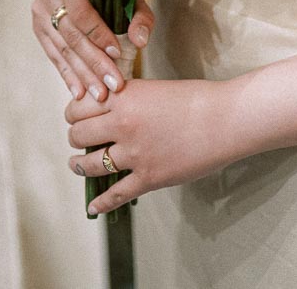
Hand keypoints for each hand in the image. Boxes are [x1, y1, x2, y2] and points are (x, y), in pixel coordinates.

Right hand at [32, 0, 154, 101]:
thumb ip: (139, 14)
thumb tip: (139, 41)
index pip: (81, 11)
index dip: (99, 34)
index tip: (117, 53)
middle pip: (71, 34)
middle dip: (93, 63)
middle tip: (112, 84)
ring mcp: (39, 10)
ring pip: (62, 48)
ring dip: (82, 75)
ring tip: (100, 94)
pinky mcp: (38, 28)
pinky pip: (54, 55)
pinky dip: (68, 75)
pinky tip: (80, 92)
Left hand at [65, 77, 235, 214]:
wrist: (223, 119)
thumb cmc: (195, 98)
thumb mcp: (153, 88)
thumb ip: (129, 98)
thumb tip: (110, 108)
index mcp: (123, 97)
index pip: (79, 106)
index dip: (73, 112)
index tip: (74, 115)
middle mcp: (122, 124)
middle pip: (79, 135)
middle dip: (75, 137)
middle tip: (77, 138)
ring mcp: (134, 154)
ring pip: (89, 164)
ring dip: (78, 165)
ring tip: (76, 164)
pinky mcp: (148, 177)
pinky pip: (116, 194)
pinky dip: (102, 203)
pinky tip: (92, 207)